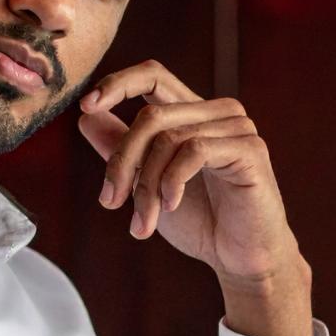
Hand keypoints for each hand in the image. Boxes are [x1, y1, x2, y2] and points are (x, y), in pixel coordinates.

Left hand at [77, 60, 312, 335]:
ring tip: (142, 223)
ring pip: (168, 138)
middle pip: (151, 116)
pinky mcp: (249, 148)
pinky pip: (194, 151)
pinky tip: (171, 206)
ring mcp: (236, 127)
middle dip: (122, 161)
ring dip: (146, 186)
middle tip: (109, 202)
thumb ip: (122, 150)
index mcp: (193, 113)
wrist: (240, 259)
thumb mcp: (147, 184)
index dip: (118, 83)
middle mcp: (216, 112)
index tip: (86, 106)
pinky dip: (172, 182)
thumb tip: (86, 117)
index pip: (153, 76)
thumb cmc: (200, 221)